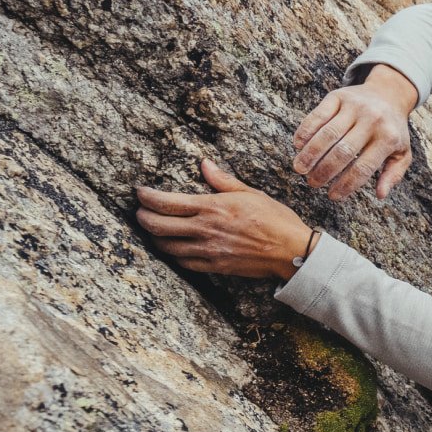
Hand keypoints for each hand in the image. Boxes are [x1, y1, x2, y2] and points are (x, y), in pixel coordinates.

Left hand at [135, 158, 315, 279]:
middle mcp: (205, 230)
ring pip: (166, 246)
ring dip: (155, 237)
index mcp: (212, 207)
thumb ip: (223, 181)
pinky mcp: (214, 266)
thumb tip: (204, 165)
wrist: (292, 251)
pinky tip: (174, 248)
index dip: (146, 197)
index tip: (139, 193)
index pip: (166, 202)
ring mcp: (208, 250)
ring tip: (153, 229)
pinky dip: (173, 255)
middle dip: (142, 217)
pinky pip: (184, 262)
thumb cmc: (275, 220)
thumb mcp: (250, 193)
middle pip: (158, 226)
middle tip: (140, 212)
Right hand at [293, 63, 416, 199]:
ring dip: (310, 154)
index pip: (364, 167)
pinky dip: (305, 131)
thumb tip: (381, 195)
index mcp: (388, 138)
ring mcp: (354, 107)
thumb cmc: (392, 130)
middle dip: (324, 171)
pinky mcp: (338, 96)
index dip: (346, 185)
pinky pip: (318, 115)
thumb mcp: (402, 152)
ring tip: (300, 169)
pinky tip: (298, 146)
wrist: (388, 94)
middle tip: (313, 183)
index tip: (333, 196)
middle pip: (342, 152)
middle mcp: (372, 121)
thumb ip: (394, 174)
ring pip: (327, 134)